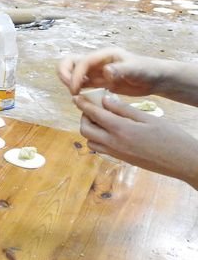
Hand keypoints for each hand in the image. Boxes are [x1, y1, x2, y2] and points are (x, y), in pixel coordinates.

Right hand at [57, 47, 163, 96]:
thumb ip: (121, 70)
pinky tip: (84, 100)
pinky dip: (78, 90)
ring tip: (76, 95)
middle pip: (70, 61)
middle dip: (65, 73)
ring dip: (69, 82)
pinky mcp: (98, 81)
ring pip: (73, 72)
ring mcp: (96, 71)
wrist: (155, 79)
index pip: (82, 62)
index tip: (76, 90)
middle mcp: (97, 61)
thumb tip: (105, 71)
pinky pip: (82, 83)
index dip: (75, 75)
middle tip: (71, 89)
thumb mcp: (137, 70)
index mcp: (104, 55)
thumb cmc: (148, 71)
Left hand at [73, 95, 197, 187]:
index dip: (82, 104)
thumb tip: (105, 100)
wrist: (182, 162)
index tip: (76, 97)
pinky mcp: (121, 159)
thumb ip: (124, 109)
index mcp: (120, 129)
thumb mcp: (148, 118)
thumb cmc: (170, 137)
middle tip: (92, 108)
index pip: (93, 114)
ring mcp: (116, 153)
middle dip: (84, 117)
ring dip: (90, 129)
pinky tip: (109, 131)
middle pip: (85, 130)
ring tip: (100, 119)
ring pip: (90, 141)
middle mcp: (114, 143)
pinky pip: (100, 149)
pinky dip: (97, 139)